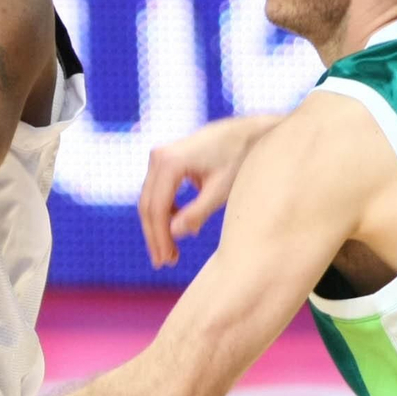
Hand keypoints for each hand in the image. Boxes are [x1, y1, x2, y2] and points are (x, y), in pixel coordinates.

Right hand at [138, 115, 277, 267]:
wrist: (249, 132)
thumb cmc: (239, 159)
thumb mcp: (221, 190)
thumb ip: (197, 212)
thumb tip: (174, 234)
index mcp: (170, 162)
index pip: (156, 208)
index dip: (159, 238)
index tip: (167, 260)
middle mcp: (159, 156)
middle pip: (147, 205)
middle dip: (155, 236)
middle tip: (164, 263)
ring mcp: (160, 157)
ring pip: (150, 200)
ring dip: (158, 226)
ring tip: (170, 252)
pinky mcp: (166, 161)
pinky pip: (157, 192)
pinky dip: (164, 212)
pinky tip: (177, 228)